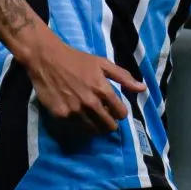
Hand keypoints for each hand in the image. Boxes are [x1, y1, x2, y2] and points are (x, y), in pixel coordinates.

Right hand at [24, 36, 146, 133]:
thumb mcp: (102, 63)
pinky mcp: (61, 115)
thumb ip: (123, 77)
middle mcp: (90, 103)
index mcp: (102, 89)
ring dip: (96, 126)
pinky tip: (78, 115)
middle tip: (106, 117)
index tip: (116, 109)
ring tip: (94, 118)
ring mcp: (75, 111)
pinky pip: (76, 127)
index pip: (121, 113)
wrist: (47, 59)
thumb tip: (143, 89)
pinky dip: (80, 124)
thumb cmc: (77, 60)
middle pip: (109, 126)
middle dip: (111, 123)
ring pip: (93, 130)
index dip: (121, 112)